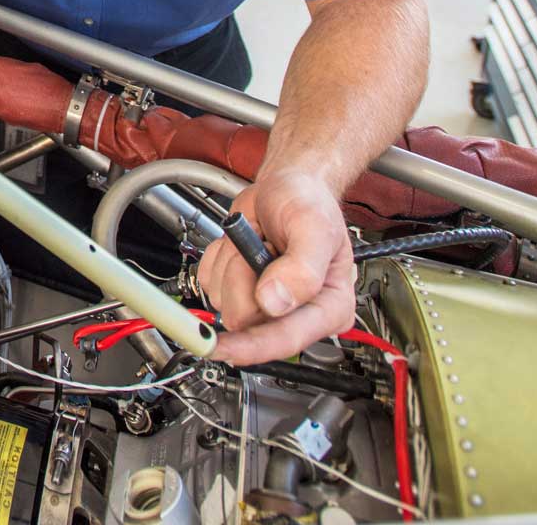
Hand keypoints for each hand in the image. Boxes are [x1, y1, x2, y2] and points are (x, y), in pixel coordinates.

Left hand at [197, 169, 355, 364]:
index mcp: (328, 307)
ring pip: (223, 300)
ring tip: (257, 241)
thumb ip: (302, 268)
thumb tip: (275, 302)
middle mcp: (295, 313)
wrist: (287, 187)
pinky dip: (218, 257)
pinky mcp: (236, 291)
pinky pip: (208, 282)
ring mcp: (262, 305)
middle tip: (264, 244)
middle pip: (246, 319)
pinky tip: (242, 245)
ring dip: (232, 262)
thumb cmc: (308, 203)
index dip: (254, 346)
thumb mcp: (313, 226)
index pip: (288, 338)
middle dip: (244, 276)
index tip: (226, 349)